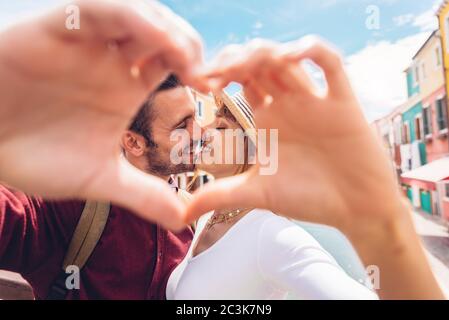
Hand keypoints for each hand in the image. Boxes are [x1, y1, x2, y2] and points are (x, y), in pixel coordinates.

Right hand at [0, 0, 205, 229]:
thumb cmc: (36, 156)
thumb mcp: (100, 178)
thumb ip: (143, 194)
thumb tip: (184, 219)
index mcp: (127, 86)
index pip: (177, 62)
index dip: (201, 71)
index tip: (214, 94)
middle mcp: (113, 59)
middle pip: (165, 34)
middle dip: (192, 48)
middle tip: (206, 78)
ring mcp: (88, 41)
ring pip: (139, 14)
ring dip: (169, 31)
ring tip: (186, 61)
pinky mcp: (59, 27)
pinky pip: (100, 7)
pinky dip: (132, 18)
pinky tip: (153, 39)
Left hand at [187, 37, 407, 235]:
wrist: (355, 211)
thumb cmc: (309, 199)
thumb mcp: (257, 193)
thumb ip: (219, 196)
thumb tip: (179, 214)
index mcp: (267, 118)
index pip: (238, 80)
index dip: (218, 75)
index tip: (200, 83)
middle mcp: (288, 104)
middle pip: (258, 62)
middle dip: (234, 60)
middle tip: (216, 73)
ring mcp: (314, 100)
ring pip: (288, 58)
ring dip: (264, 53)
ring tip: (243, 65)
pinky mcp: (343, 102)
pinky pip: (330, 64)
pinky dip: (312, 51)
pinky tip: (290, 56)